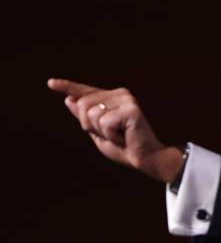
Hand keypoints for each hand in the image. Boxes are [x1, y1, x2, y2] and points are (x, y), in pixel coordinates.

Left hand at [47, 78, 182, 182]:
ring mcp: (126, 100)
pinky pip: (105, 122)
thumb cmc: (124, 148)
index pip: (86, 92)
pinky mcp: (131, 109)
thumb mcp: (98, 133)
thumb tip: (70, 100)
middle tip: (111, 135)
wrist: (146, 159)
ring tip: (119, 136)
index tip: (51, 83)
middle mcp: (120, 94)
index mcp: (112, 98)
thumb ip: (85, 118)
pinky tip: (125, 137)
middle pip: (82, 104)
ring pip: (91, 114)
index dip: (68, 87)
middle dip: (90, 125)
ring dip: (101, 131)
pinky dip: (111, 135)